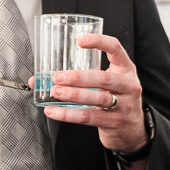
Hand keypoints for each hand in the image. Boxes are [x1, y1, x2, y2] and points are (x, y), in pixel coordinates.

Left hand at [37, 34, 148, 155]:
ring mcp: (124, 105)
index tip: (79, 41)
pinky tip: (53, 112)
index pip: (115, 49)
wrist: (132, 128)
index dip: (99, 42)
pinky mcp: (114, 122)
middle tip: (58, 77)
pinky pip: (89, 117)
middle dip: (79, 77)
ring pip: (98, 98)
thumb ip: (80, 78)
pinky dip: (69, 115)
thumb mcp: (106, 83)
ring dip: (74, 95)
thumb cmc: (114, 98)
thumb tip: (37, 80)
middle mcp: (128, 85)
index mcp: (125, 69)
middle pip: (104, 79)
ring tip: (56, 92)